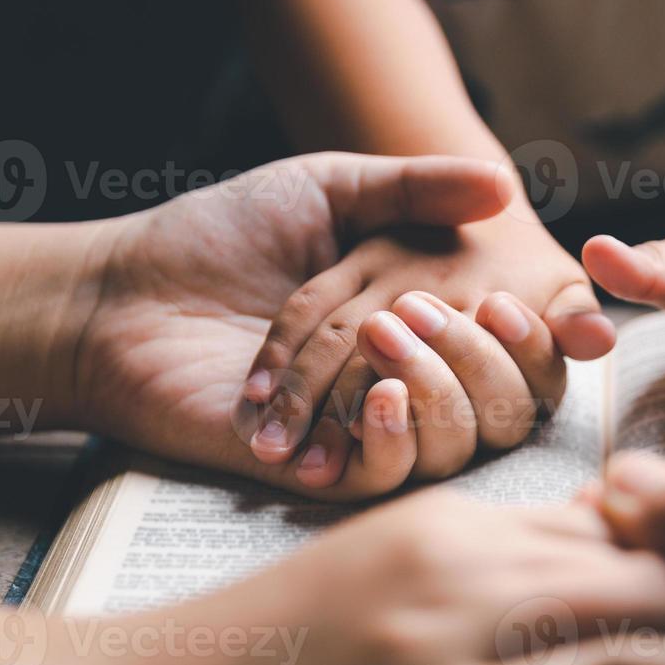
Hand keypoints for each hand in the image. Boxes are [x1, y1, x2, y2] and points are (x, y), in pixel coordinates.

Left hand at [70, 153, 556, 499]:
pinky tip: (376, 397)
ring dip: (438, 391)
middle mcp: (409, 382)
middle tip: (422, 308)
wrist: (130, 292)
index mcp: (425, 323)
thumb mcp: (332, 188)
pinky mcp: (324, 470)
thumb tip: (504, 186)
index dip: (535, 337)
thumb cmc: (225, 234)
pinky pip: (391, 477)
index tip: (506, 300)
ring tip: (382, 335)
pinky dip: (396, 440)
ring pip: (456, 444)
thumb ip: (416, 188)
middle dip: (481, 359)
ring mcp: (368, 430)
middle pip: (504, 404)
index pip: (520, 352)